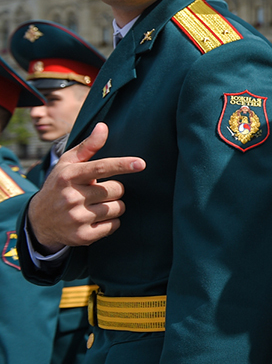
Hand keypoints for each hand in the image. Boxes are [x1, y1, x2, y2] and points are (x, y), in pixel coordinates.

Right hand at [26, 124, 144, 252]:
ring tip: (96, 205)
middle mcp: (71, 197)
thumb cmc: (60, 186)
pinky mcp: (82, 236)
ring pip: (118, 208)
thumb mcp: (68, 164)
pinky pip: (114, 225)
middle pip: (117, 190)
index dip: (122, 165)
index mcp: (70, 176)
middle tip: (99, 191)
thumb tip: (103, 126)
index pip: (100, 167)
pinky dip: (111, 222)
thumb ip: (88, 146)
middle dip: (114, 189)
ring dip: (114, 206)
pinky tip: (96, 219)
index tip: (141, 163)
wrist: (38, 220)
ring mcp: (76, 218)